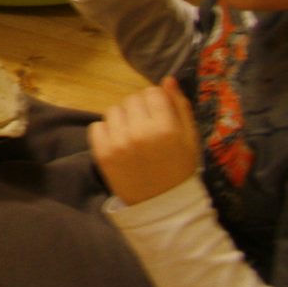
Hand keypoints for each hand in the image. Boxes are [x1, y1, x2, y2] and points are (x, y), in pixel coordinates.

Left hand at [90, 78, 199, 205]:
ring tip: (134, 137)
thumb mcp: (190, 140)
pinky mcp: (101, 153)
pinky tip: (120, 144)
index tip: (160, 116)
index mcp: (166, 128)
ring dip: (123, 119)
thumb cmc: (180, 170)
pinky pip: (97, 126)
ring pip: (113, 111)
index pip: (152, 93)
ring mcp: (118, 142)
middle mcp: (140, 132)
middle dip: (140, 109)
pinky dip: (106, 132)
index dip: (156, 102)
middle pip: (131, 99)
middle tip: (147, 128)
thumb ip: (180, 108)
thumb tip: (168, 80)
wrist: (161, 206)